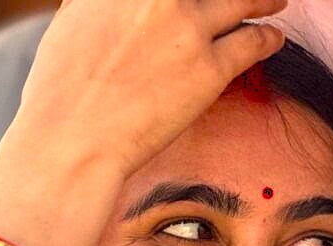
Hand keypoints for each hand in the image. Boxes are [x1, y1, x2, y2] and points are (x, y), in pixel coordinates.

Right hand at [13, 0, 287, 179]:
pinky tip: (271, 39)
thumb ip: (102, 5)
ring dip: (264, 0)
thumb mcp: (70, 26)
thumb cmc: (58, 94)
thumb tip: (109, 5)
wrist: (70, 144)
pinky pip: (255, 42)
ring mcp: (187, 28)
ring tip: (274, 3)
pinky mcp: (209, 69)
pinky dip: (267, 39)